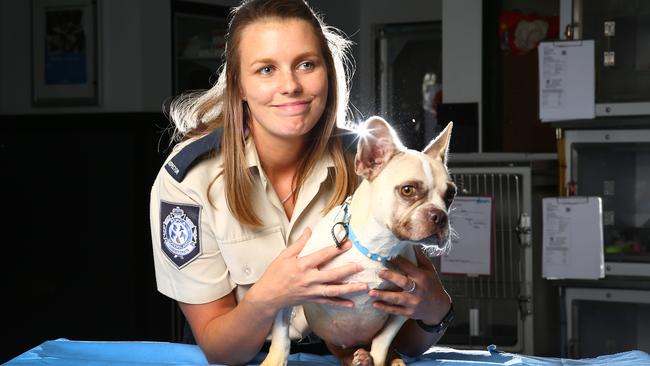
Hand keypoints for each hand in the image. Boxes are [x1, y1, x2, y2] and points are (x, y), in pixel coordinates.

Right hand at [249, 228, 367, 310]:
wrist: (267, 296)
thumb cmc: (274, 275)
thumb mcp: (284, 255)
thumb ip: (299, 243)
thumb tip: (309, 230)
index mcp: (302, 265)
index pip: (322, 255)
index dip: (336, 249)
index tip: (348, 244)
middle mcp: (308, 279)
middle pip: (332, 274)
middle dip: (348, 270)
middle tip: (361, 266)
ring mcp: (311, 291)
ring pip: (333, 290)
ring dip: (350, 288)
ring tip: (363, 286)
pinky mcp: (312, 299)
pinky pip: (328, 302)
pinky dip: (340, 303)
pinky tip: (351, 303)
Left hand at [368, 247, 450, 324]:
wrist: (439, 308)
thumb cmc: (432, 285)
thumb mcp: (429, 270)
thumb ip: (420, 257)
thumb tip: (413, 242)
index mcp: (421, 278)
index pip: (409, 268)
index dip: (399, 261)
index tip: (387, 256)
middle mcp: (417, 290)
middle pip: (403, 283)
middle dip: (391, 277)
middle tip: (379, 273)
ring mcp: (413, 303)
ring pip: (397, 299)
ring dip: (383, 296)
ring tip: (371, 292)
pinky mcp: (409, 312)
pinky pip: (395, 310)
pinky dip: (385, 308)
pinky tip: (375, 304)